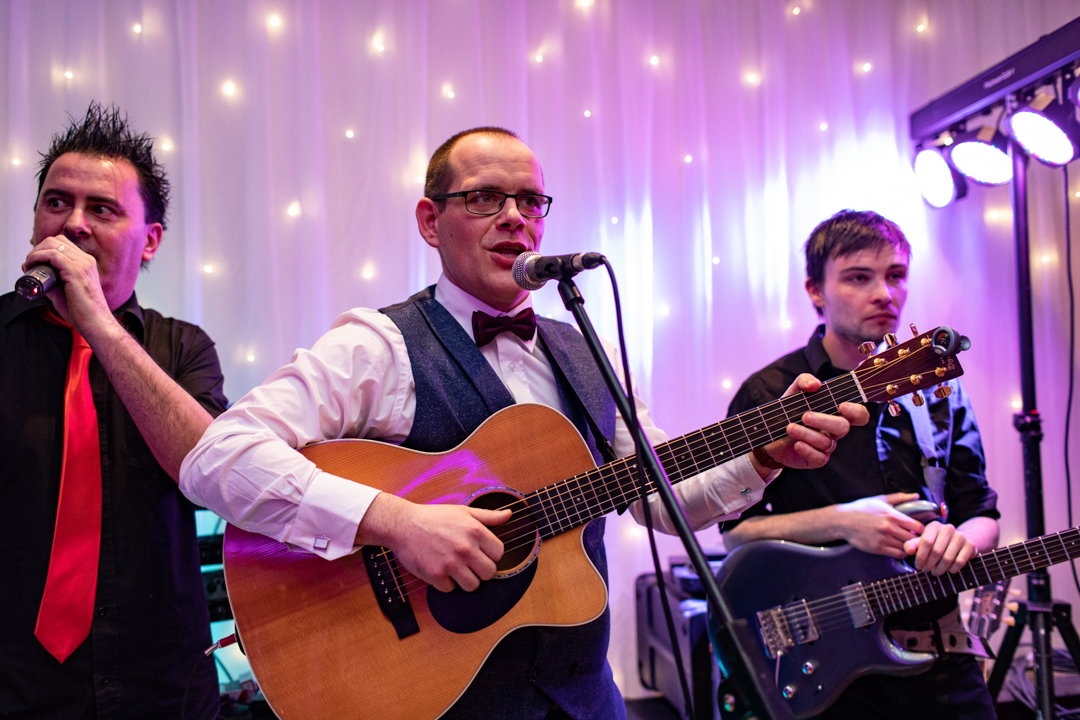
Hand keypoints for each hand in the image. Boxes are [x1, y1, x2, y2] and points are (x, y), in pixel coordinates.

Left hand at [22, 236, 112, 333]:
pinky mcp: (76, 270)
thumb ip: (54, 281)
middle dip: (39, 248)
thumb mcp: (66, 291)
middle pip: (57, 240)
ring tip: (29, 264)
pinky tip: (31, 265)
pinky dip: (37, 257)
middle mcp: (87, 260)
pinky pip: (52, 255)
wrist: (95, 322)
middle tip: (30, 262)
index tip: (35, 261)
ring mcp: (83, 264)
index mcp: (87, 264)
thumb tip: (38, 276)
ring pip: (53, 244)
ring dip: (36, 251)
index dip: (45, 249)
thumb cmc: (83, 311)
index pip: (63, 244)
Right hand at [358, 493, 511, 592]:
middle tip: (469, 562)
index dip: (491, 554)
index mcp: (475, 531)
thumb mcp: (463, 511)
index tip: (480, 552)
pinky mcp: (435, 575)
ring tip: (456, 568)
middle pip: (489, 573)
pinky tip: (440, 569)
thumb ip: (488, 516)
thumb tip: (509, 514)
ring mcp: (450, 563)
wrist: (403, 524)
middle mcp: (465, 548)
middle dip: (481, 569)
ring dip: (465, 579)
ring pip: (473, 585)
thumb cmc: (434, 517)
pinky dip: (446, 583)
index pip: (499, 553)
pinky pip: (450, 589)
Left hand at [757, 373, 869, 470]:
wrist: (771, 434)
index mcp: (836, 413)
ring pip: (827, 442)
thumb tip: (816, 384)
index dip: (857, 411)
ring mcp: (826, 446)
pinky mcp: (816, 459)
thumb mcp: (793, 392)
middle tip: (805, 416)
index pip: (859, 415)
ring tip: (790, 427)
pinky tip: (796, 444)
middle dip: (824, 421)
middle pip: (843, 427)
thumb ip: (804, 381)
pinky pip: (819, 458)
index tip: (842, 406)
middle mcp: (834, 431)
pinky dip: (807, 450)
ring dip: (807, 434)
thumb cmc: (789, 411)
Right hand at [834, 492, 923, 557]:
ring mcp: (883, 539)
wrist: (843, 521)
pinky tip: (897, 548)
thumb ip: (900, 498)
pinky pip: (897, 554)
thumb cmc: (862, 509)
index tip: (918, 530)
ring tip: (906, 543)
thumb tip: (916, 496)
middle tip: (914, 538)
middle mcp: (889, 528)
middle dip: (916, 539)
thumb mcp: (880, 500)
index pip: (917, 526)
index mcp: (892, 515)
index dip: (921, 529)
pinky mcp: (877, 549)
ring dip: (908, 546)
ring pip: (906, 547)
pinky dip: (901, 552)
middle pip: (913, 538)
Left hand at [903, 521, 976, 574]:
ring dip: (940, 569)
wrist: (957, 541)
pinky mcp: (970, 545)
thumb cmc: (935, 543)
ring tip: (935, 572)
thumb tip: (909, 551)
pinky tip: (948, 570)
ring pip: (948, 558)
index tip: (918, 566)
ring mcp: (961, 536)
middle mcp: (948, 528)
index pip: (926, 542)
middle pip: (937, 551)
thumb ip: (911, 545)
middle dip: (930, 564)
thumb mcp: (921, 542)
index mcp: (934, 526)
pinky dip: (952, 569)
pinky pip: (960, 561)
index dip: (921, 557)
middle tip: (926, 571)